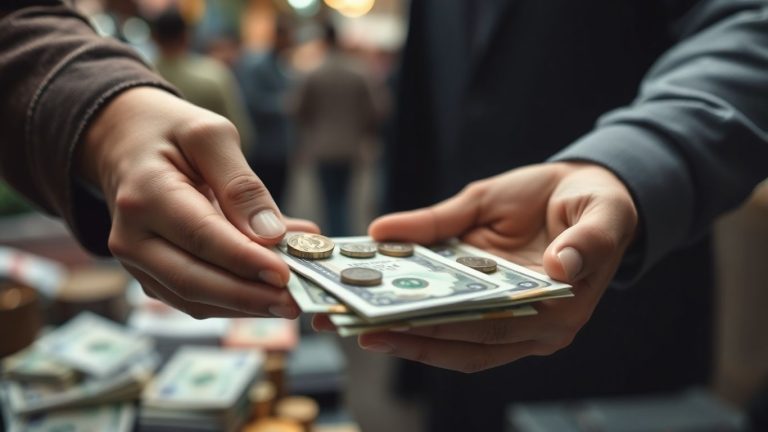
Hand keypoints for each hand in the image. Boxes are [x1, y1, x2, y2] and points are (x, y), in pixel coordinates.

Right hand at [78, 87, 317, 318]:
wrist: (126, 144)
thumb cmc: (171, 134)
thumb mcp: (210, 136)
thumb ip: (241, 184)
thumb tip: (271, 233)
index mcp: (145, 195)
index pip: (201, 237)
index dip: (244, 260)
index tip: (285, 274)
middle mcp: (132, 237)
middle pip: (193, 281)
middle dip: (248, 297)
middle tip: (295, 302)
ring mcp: (137, 263)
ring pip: (193, 301)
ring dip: (244, 306)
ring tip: (290, 300)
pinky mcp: (152, 277)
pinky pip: (194, 300)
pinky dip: (234, 301)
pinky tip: (269, 291)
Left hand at [315, 162, 637, 371]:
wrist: (596, 199)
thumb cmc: (595, 205)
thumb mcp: (591, 212)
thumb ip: (571, 238)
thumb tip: (551, 259)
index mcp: (562, 309)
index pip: (492, 330)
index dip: (441, 330)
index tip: (393, 324)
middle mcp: (535, 327)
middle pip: (463, 344)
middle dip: (407, 338)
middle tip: (352, 326)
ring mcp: (514, 320)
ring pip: (454, 340)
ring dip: (404, 333)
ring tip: (349, 320)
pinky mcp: (497, 302)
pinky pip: (454, 316)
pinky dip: (418, 312)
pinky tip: (380, 298)